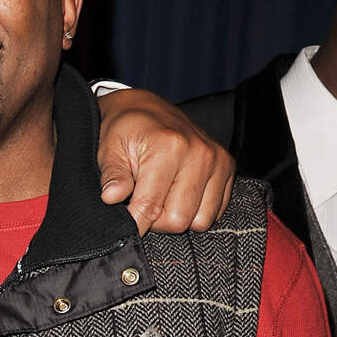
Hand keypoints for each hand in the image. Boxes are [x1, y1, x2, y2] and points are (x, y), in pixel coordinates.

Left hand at [95, 88, 234, 234]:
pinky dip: (195, 210)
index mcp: (168, 147)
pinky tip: (176, 191)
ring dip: (176, 216)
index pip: (151, 206)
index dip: (135, 223)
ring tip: (158, 196)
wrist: (146, 107)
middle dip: (155, 220)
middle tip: (139, 202)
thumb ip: (113, 174)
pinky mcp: (227, 167)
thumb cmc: (124, 129)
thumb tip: (111, 197)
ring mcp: (217, 160)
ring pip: (200, 221)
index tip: (126, 228)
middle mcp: (199, 153)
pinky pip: (215, 212)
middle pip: (178, 219)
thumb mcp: (109, 148)